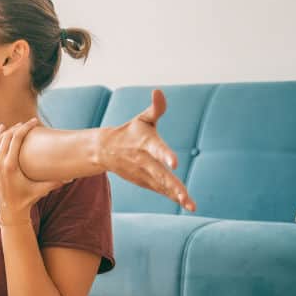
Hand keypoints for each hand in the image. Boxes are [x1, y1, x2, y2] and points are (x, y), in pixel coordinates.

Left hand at [0, 118, 65, 222]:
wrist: (9, 212)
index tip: (34, 122)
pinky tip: (2, 132)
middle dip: (18, 127)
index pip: (16, 138)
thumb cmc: (26, 200)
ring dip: (7, 132)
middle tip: (28, 123)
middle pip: (7, 137)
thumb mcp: (41, 190)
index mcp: (10, 166)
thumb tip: (72, 177)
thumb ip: (55, 182)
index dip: (26, 127)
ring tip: (17, 126)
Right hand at [97, 89, 196, 211]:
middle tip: (184, 194)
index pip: (156, 149)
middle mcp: (144, 161)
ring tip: (190, 205)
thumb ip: (155, 108)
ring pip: (161, 186)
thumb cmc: (130, 132)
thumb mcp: (142, 118)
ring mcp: (143, 174)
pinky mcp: (145, 182)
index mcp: (145, 143)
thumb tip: (158, 91)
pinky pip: (161, 190)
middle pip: (159, 174)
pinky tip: (187, 204)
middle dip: (172, 185)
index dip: (165, 155)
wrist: (106, 150)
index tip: (174, 163)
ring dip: (175, 195)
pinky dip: (172, 197)